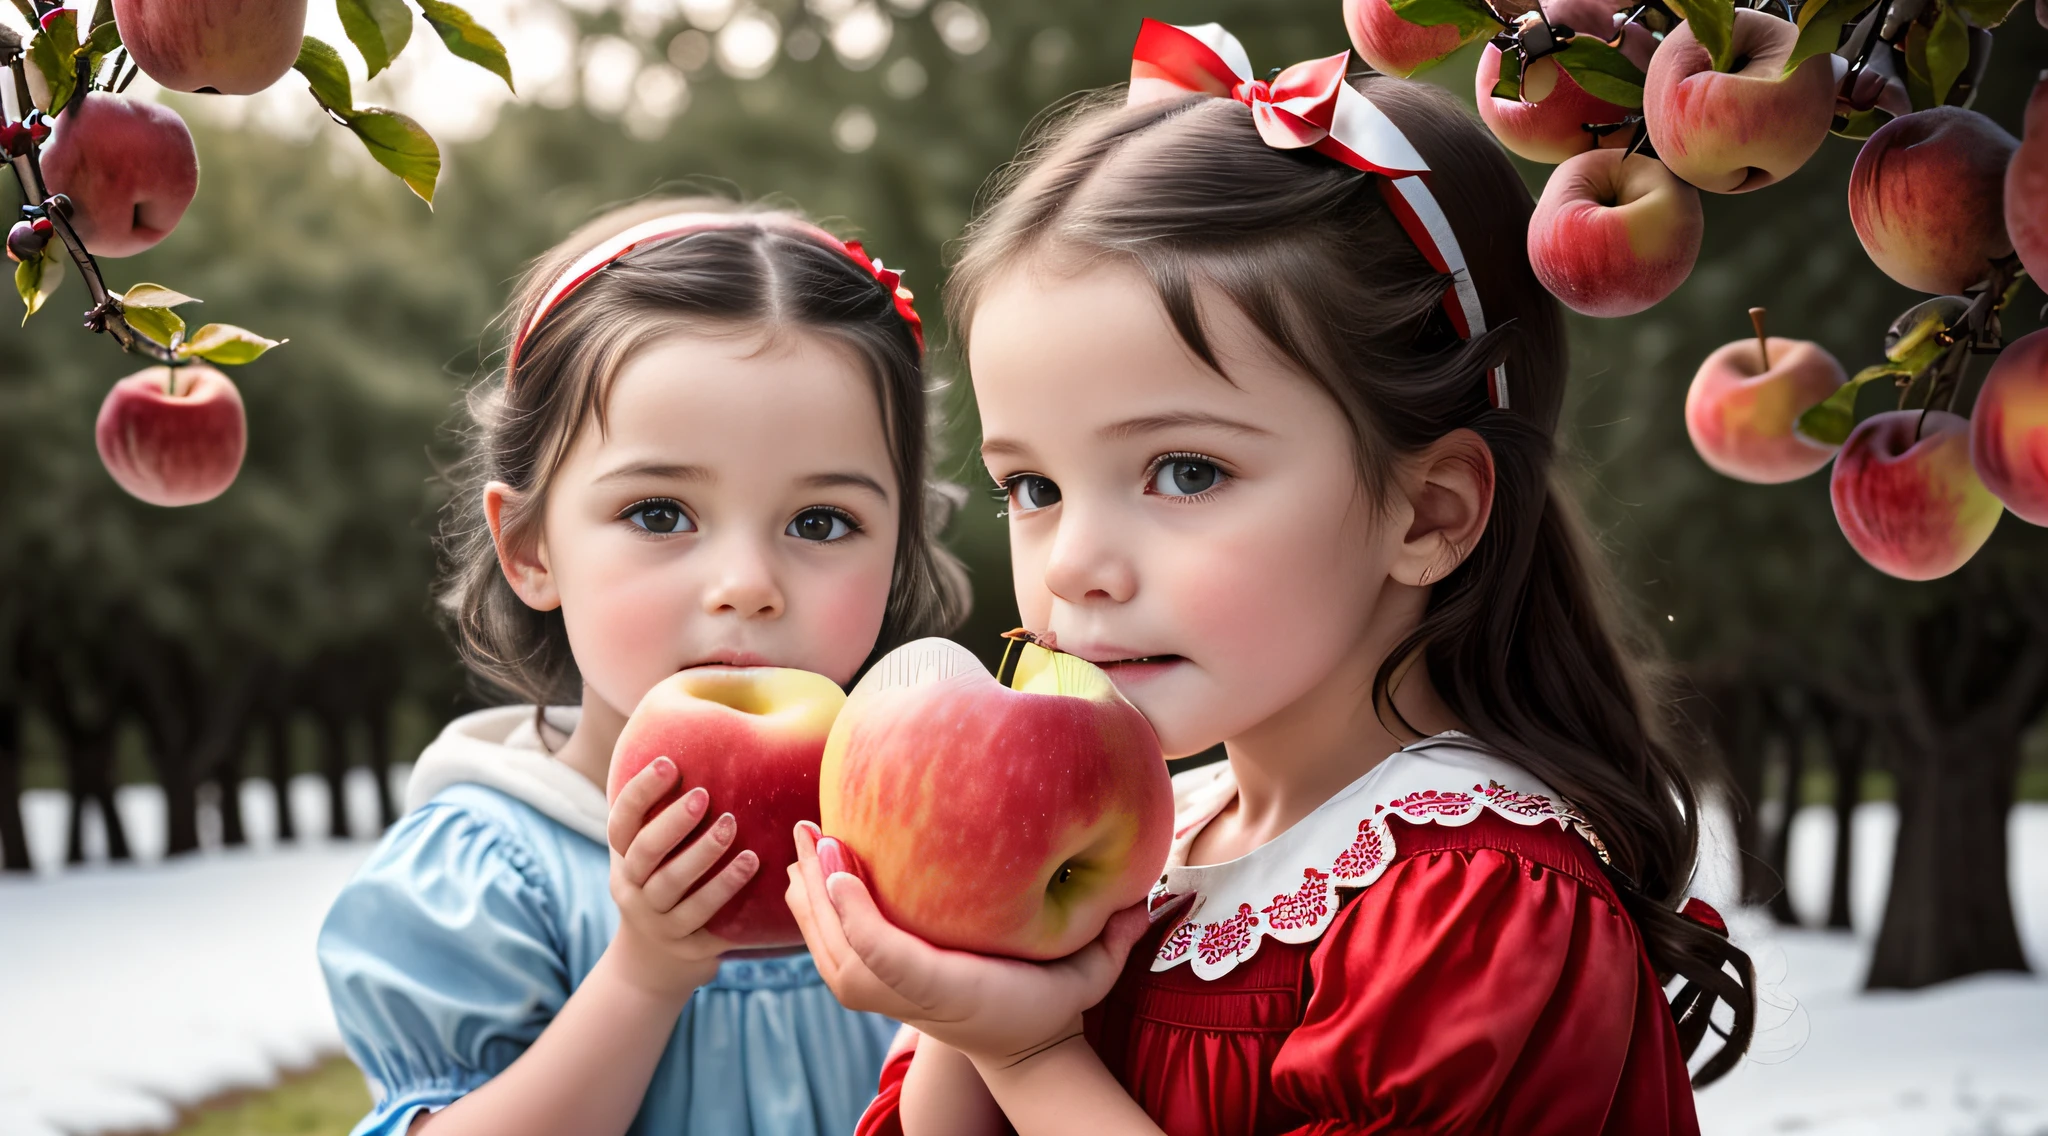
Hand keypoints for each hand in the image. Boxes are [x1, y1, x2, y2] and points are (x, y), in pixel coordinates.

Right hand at [606, 756, 754, 1002]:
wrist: (655, 962)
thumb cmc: (664, 884)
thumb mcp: (654, 855)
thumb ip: (665, 815)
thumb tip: (702, 741)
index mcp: (622, 857)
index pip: (622, 820)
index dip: (641, 791)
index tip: (669, 763)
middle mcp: (630, 887)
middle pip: (644, 852)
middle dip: (673, 822)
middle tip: (704, 796)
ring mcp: (653, 919)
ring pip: (671, 885)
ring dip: (702, 854)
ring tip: (731, 826)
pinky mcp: (682, 943)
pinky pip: (701, 915)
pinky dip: (724, 888)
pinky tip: (750, 863)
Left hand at [783, 821, 1153, 1066]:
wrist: (1020, 1050)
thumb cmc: (1053, 1002)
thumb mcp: (1089, 976)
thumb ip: (1115, 937)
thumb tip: (1147, 894)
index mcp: (950, 990)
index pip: (885, 958)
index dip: (854, 912)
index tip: (839, 863)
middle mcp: (906, 998)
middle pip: (838, 946)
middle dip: (820, 885)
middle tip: (813, 827)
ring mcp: (883, 999)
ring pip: (824, 948)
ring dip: (808, 892)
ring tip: (803, 837)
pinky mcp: (873, 989)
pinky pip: (828, 949)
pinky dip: (815, 910)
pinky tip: (809, 871)